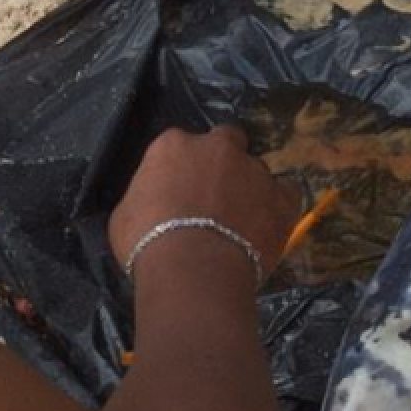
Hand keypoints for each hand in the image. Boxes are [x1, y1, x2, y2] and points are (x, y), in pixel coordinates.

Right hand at [108, 125, 303, 281]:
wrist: (193, 270)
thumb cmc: (147, 242)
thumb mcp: (125, 215)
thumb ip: (145, 196)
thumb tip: (151, 203)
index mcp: (174, 145)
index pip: (180, 145)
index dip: (183, 167)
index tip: (181, 189)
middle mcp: (218, 148)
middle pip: (227, 140)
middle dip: (224, 160)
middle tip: (216, 193)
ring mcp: (254, 170)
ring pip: (256, 169)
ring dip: (249, 187)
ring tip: (241, 221)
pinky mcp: (282, 197)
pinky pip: (285, 194)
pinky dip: (277, 207)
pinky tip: (267, 227)